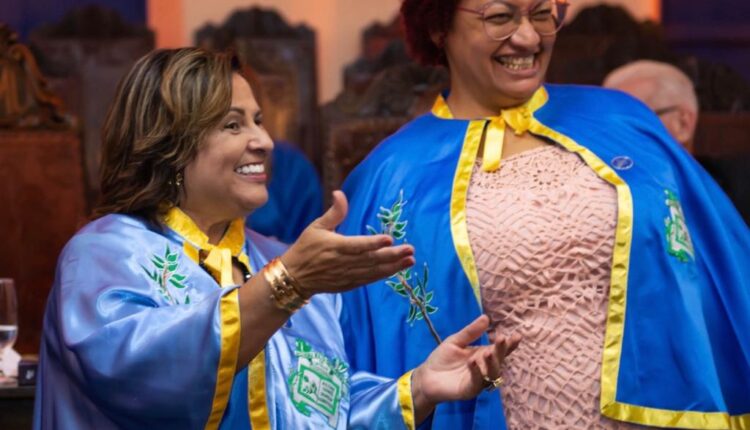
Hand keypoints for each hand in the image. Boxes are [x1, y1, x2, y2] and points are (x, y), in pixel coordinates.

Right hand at [281, 190, 414, 295]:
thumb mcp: (316, 227)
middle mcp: (342, 263)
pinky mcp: (348, 285)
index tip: (389, 239)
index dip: (373, 243)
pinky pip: (368, 280)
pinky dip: (383, 275)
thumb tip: (340, 193)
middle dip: (392, 255)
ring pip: (373, 272)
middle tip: (410, 250)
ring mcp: (346, 276)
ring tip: (410, 260)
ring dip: (393, 267)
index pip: (357, 245)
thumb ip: (333, 212)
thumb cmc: (305, 248)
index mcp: (334, 246)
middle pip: (370, 260)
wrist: (294, 277)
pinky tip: (396, 269)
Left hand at [411, 315, 520, 415]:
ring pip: (492, 373)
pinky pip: (477, 382)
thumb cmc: (442, 359)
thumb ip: (471, 332)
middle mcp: (485, 368)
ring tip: (488, 352)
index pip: (499, 349)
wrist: (427, 376)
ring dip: (492, 363)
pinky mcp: (470, 390)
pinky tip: (473, 362)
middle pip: (499, 360)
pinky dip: (476, 372)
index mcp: (483, 354)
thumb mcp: (456, 341)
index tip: (517, 336)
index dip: (509, 344)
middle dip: (502, 350)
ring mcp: (479, 380)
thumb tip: (486, 317)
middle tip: (502, 339)